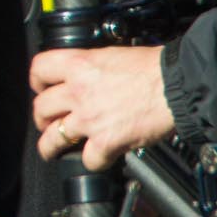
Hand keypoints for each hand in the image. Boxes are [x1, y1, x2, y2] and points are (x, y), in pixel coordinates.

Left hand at [31, 46, 174, 170]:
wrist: (177, 86)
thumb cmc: (154, 68)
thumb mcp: (112, 55)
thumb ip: (93, 67)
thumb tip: (89, 75)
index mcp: (79, 65)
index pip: (39, 69)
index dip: (38, 81)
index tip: (42, 89)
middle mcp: (78, 92)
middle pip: (41, 108)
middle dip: (42, 118)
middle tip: (48, 122)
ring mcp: (89, 118)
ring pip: (53, 138)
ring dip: (51, 146)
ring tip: (51, 150)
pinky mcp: (106, 141)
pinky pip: (88, 159)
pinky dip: (93, 161)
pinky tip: (98, 158)